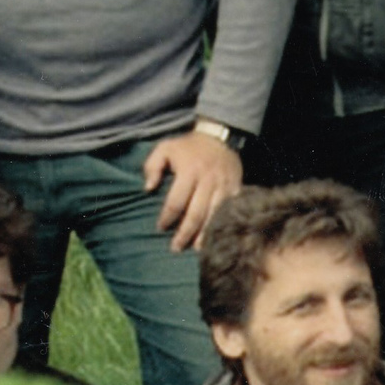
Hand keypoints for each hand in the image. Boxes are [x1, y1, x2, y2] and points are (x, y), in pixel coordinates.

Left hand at [144, 130, 244, 250]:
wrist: (220, 135)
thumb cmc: (188, 146)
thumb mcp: (165, 148)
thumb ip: (152, 166)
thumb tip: (148, 188)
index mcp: (189, 171)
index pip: (176, 201)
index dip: (167, 217)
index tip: (160, 227)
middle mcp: (208, 180)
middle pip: (195, 213)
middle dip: (184, 233)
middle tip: (175, 248)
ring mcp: (224, 185)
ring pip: (214, 215)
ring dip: (204, 234)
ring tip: (194, 249)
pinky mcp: (236, 187)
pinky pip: (229, 210)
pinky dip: (222, 225)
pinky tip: (216, 237)